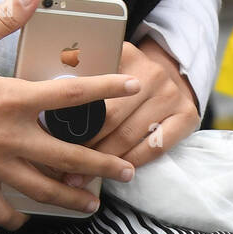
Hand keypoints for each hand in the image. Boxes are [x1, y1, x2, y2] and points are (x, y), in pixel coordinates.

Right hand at [0, 0, 141, 230]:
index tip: (131, 88)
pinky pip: (1, 209)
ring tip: (93, 202)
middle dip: (102, 164)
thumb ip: (2, 18)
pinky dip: (18, 216)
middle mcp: (8, 137)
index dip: (105, 90)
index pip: (68, 95)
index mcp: (10, 99)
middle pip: (67, 156)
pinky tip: (30, 215)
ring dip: (72, 198)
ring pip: (42, 189)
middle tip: (128, 169)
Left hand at [65, 38, 198, 184]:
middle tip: (62, 167)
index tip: (51, 138)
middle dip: (84, 145)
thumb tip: (45, 96)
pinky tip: (115, 173)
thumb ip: (81, 72)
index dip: (71, 117)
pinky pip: (154, 147)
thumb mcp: (107, 61)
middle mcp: (151, 73)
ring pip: (130, 135)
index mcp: (126, 55)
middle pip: (110, 116)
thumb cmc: (127, 74)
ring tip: (80, 178)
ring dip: (104, 162)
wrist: (172, 73)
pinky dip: (132, 162)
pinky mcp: (187, 117)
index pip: (93, 89)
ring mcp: (171, 95)